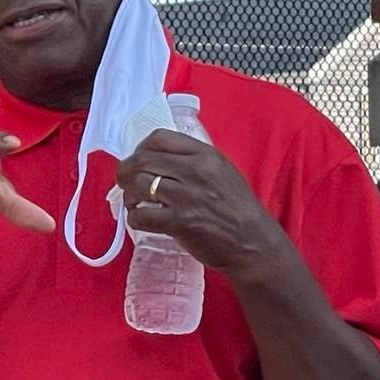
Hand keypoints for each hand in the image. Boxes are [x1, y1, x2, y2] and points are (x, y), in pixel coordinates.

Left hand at [114, 129, 284, 280]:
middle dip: (126, 171)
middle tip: (126, 182)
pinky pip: (141, 215)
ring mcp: (186, 196)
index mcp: (205, 155)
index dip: (141, 148)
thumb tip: (156, 157)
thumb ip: (193, 159)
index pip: (159, 138)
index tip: (139, 160)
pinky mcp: (180, 222)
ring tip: (134, 202)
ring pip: (138, 184)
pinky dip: (134, 218)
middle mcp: (195, 171)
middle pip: (142, 159)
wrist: (253, 241)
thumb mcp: (221, 170)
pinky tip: (141, 219)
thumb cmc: (236, 207)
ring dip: (128, 194)